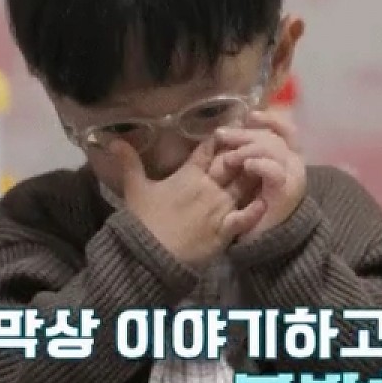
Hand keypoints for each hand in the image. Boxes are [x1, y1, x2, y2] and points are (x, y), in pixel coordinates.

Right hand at [113, 138, 266, 267]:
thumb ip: (129, 162)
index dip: (222, 137)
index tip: (234, 126)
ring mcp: (220, 208)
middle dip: (245, 152)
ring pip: (245, 185)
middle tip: (257, 142)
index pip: (209, 149)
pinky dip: (257, 208)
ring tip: (269, 164)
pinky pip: (247, 215)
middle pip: (233, 163)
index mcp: (188, 174)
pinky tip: (266, 200)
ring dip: (255, 175)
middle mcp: (209, 187)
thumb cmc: (143, 221)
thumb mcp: (134, 189)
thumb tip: (113, 139)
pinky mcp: (226, 230)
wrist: (150, 256)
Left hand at [214, 110, 307, 243]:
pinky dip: (261, 164)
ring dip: (249, 148)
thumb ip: (249, 155)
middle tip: (222, 135)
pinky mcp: (286, 193)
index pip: (286, 130)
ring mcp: (293, 178)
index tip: (249, 116)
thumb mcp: (252, 177)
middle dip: (246, 134)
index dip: (269, 120)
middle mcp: (294, 165)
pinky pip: (275, 171)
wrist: (265, 242)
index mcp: (288, 159)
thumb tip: (233, 128)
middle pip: (274, 137)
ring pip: (274, 149)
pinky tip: (248, 165)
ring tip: (230, 157)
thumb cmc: (255, 209)